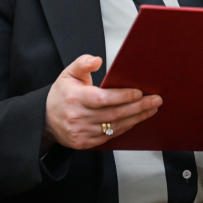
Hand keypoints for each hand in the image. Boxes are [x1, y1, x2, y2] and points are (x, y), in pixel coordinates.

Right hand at [43, 54, 160, 151]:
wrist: (46, 119)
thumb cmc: (62, 94)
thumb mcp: (68, 73)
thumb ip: (82, 63)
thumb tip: (97, 59)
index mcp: (75, 98)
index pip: (103, 99)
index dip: (123, 96)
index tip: (139, 92)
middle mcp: (78, 117)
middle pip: (114, 114)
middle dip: (138, 107)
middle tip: (155, 100)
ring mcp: (82, 133)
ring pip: (115, 127)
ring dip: (136, 118)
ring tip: (151, 109)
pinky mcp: (85, 143)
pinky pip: (110, 136)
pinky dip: (125, 128)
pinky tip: (136, 120)